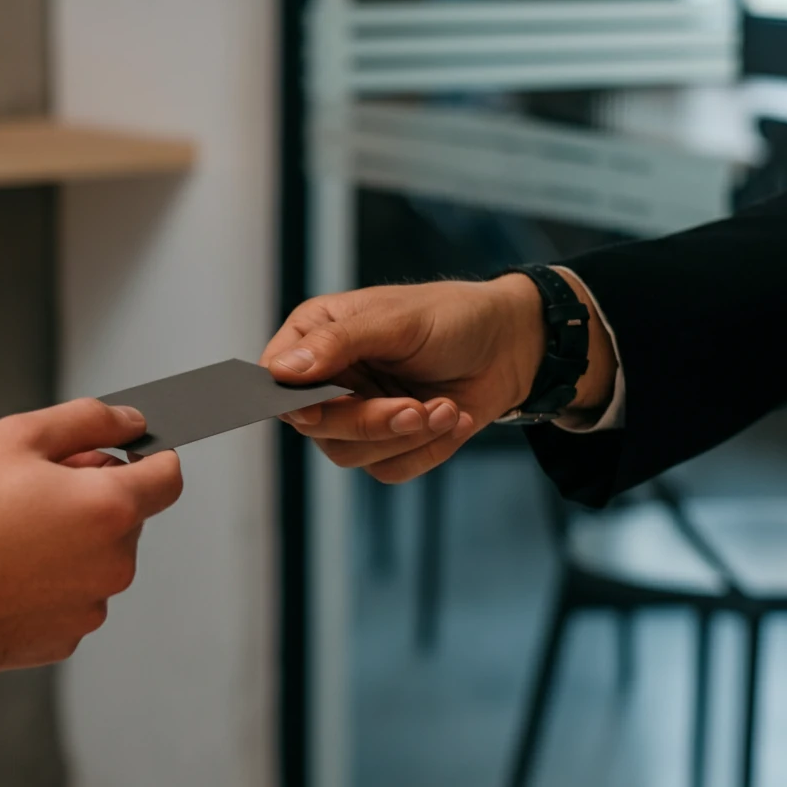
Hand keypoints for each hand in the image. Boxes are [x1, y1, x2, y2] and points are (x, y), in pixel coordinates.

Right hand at [0, 398, 182, 672]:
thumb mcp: (18, 437)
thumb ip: (90, 420)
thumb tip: (132, 421)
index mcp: (111, 509)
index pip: (168, 477)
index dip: (149, 458)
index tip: (126, 454)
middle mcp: (113, 565)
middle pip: (128, 518)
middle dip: (97, 498)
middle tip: (37, 490)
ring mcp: (88, 609)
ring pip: (99, 560)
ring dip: (74, 542)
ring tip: (12, 533)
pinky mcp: (61, 641)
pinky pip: (72, 598)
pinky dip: (52, 583)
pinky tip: (6, 572)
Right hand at [261, 272, 614, 482]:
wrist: (511, 345)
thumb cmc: (452, 317)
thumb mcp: (396, 320)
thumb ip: (338, 343)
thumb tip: (282, 370)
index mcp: (317, 335)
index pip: (276, 379)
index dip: (293, 400)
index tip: (319, 409)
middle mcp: (328, 378)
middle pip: (315, 426)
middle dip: (369, 423)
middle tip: (414, 409)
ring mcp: (356, 413)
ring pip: (350, 455)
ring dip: (405, 438)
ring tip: (445, 409)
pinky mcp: (388, 442)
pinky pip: (389, 469)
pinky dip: (427, 450)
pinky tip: (454, 418)